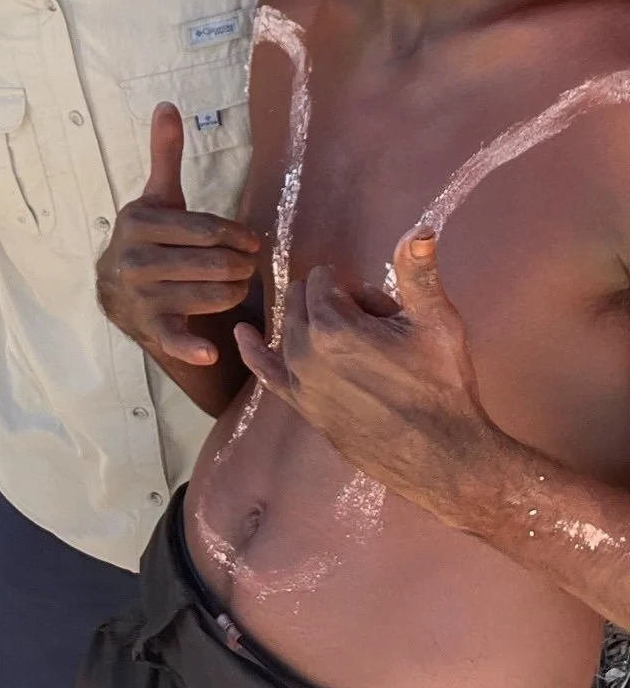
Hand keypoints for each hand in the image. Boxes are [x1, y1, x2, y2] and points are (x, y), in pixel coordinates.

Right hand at [98, 103, 262, 363]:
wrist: (117, 290)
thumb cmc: (149, 238)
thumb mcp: (157, 197)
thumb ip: (165, 154)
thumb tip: (167, 105)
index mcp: (138, 222)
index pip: (204, 228)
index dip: (236, 235)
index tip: (252, 242)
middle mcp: (134, 259)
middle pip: (212, 262)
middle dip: (240, 265)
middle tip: (249, 267)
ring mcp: (140, 296)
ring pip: (209, 295)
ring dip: (234, 293)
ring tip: (239, 287)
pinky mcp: (149, 329)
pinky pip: (174, 338)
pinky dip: (191, 346)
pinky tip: (210, 350)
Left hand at [235, 229, 496, 519]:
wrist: (444, 459)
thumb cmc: (444, 387)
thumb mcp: (437, 322)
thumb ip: (418, 271)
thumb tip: (419, 227)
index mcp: (332, 325)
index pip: (323, 277)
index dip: (357, 290)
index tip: (384, 312)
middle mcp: (304, 352)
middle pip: (304, 300)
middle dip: (336, 304)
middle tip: (379, 332)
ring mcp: (298, 382)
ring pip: (292, 329)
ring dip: (317, 327)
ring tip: (363, 349)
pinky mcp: (301, 407)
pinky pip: (266, 371)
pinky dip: (254, 350)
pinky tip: (243, 334)